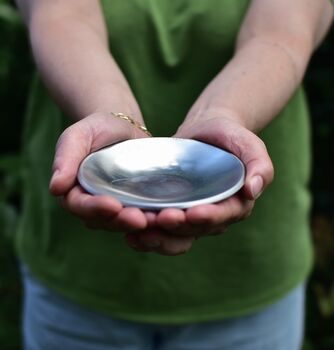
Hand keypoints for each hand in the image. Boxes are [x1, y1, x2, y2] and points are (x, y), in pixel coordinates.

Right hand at [49, 113, 149, 231]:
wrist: (122, 127)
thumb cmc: (96, 129)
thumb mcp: (78, 136)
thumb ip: (65, 158)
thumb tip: (56, 188)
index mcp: (73, 191)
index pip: (80, 206)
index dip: (95, 209)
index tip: (112, 206)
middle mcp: (93, 204)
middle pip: (104, 220)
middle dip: (121, 221)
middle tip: (139, 220)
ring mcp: (115, 206)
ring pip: (124, 222)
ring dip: (138, 224)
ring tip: (154, 221)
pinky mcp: (134, 203)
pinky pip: (141, 214)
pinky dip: (151, 217)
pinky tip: (163, 216)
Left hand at [125, 117, 273, 254]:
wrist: (206, 131)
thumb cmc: (230, 137)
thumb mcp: (250, 145)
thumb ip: (260, 165)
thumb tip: (253, 190)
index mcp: (234, 205)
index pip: (221, 217)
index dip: (208, 218)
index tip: (192, 213)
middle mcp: (212, 217)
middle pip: (194, 231)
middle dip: (177, 228)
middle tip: (160, 219)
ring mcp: (189, 215)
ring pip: (174, 236)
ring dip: (157, 236)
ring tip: (138, 232)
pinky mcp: (171, 209)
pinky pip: (159, 228)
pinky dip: (145, 232)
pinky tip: (129, 232)